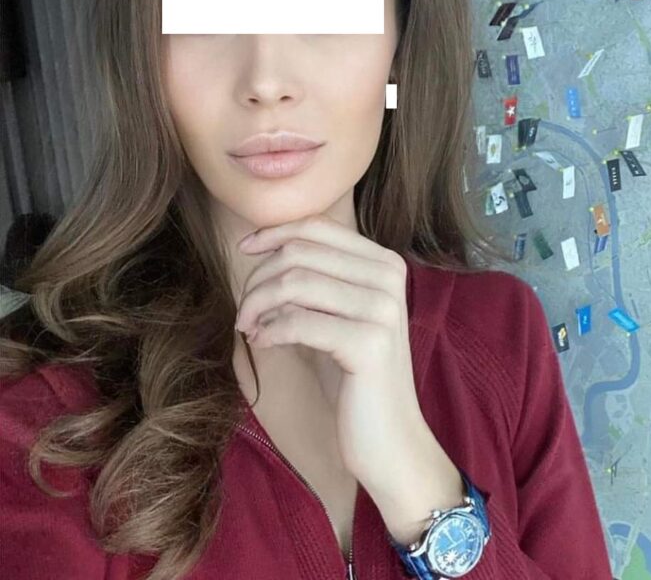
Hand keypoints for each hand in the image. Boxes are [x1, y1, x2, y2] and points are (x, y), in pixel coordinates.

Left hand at [233, 213, 427, 490]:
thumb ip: (315, 280)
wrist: (390, 439)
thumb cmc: (356, 376)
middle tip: (244, 310)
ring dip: (257, 304)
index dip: (276, 233)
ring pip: (295, 283)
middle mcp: (389, 277)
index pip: (319, 227)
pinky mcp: (369, 343)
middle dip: (259, 278)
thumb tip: (263, 250)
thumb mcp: (337, 316)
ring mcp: (382, 308)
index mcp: (385, 263)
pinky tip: (261, 343)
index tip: (245, 250)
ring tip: (247, 327)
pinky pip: (298, 321)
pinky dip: (269, 330)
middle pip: (301, 253)